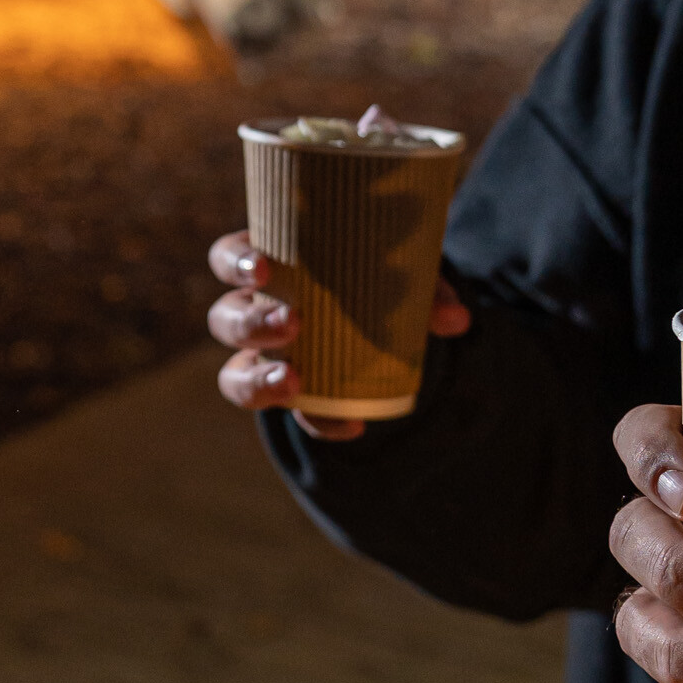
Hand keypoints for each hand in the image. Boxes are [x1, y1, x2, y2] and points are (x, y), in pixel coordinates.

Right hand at [208, 232, 469, 438]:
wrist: (390, 311)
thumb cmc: (381, 272)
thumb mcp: (403, 267)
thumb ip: (428, 288)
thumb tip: (456, 319)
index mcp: (269, 265)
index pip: (229, 258)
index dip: (236, 263)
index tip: (264, 268)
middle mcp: (254, 311)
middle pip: (225, 320)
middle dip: (251, 323)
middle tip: (292, 323)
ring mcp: (267, 358)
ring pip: (236, 376)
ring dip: (258, 380)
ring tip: (293, 382)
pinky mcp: (296, 394)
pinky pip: (297, 414)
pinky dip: (321, 422)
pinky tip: (352, 424)